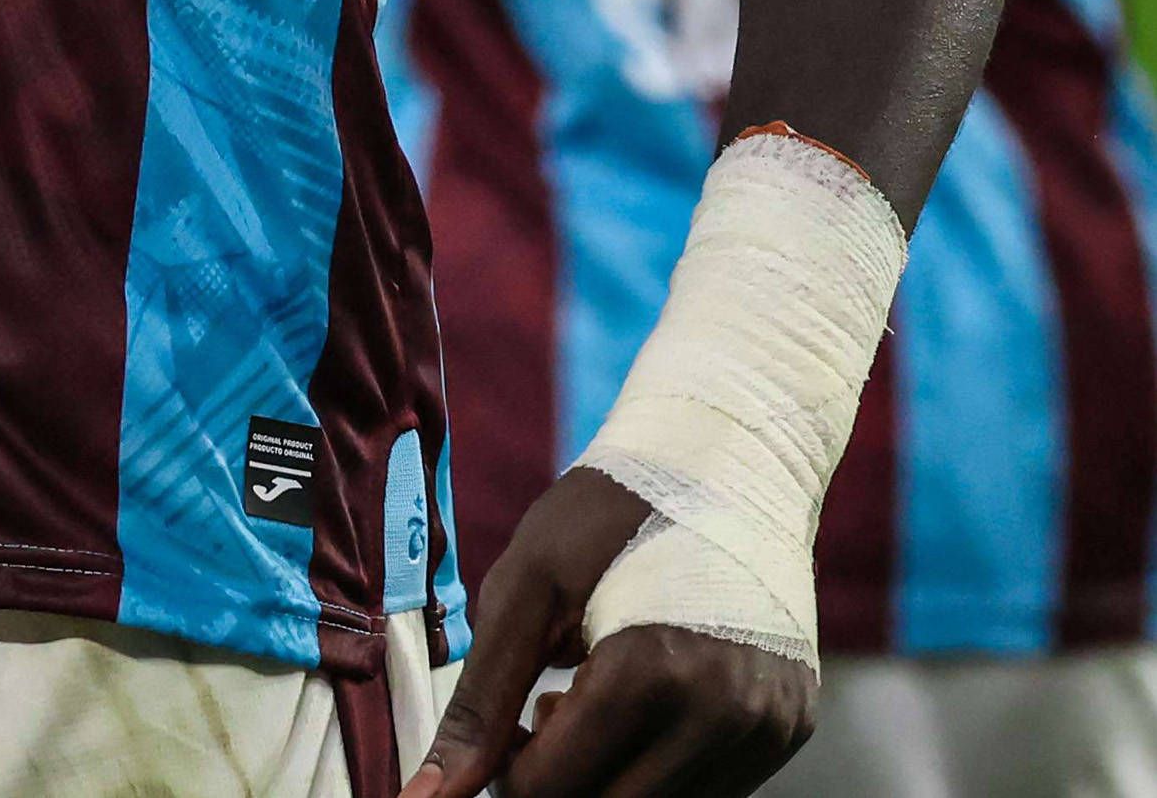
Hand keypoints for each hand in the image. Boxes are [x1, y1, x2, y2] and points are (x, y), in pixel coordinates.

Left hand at [400, 471, 815, 795]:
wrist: (730, 456)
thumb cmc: (613, 509)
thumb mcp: (528, 584)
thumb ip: (480, 700)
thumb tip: (430, 796)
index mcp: (653, 672)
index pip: (553, 790)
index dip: (508, 773)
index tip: (501, 731)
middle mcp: (724, 715)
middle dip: (558, 780)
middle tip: (540, 716)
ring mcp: (766, 728)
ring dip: (611, 778)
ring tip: (588, 701)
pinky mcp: (789, 729)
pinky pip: (709, 789)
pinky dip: (660, 767)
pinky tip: (638, 705)